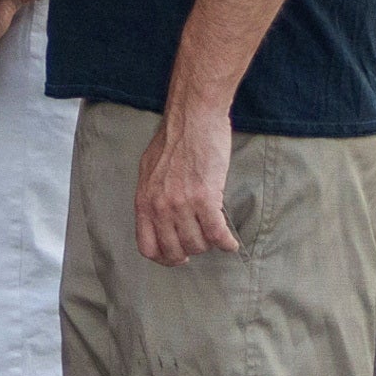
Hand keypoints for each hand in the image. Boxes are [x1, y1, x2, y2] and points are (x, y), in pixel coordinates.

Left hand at [132, 98, 241, 264]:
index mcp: (144, 200)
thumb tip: (158, 215)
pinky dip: (226, 243)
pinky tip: (231, 243)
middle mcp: (160, 206)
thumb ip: (152, 195)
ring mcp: (182, 204)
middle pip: (174, 250)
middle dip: (189, 252)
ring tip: (215, 236)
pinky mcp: (205, 198)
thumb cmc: (173, 139)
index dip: (164, 258)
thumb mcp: (149, 170)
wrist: (192, 118)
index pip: (147, 247)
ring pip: (197, 244)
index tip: (177, 257)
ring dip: (209, 244)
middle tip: (199, 245)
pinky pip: (217, 233)